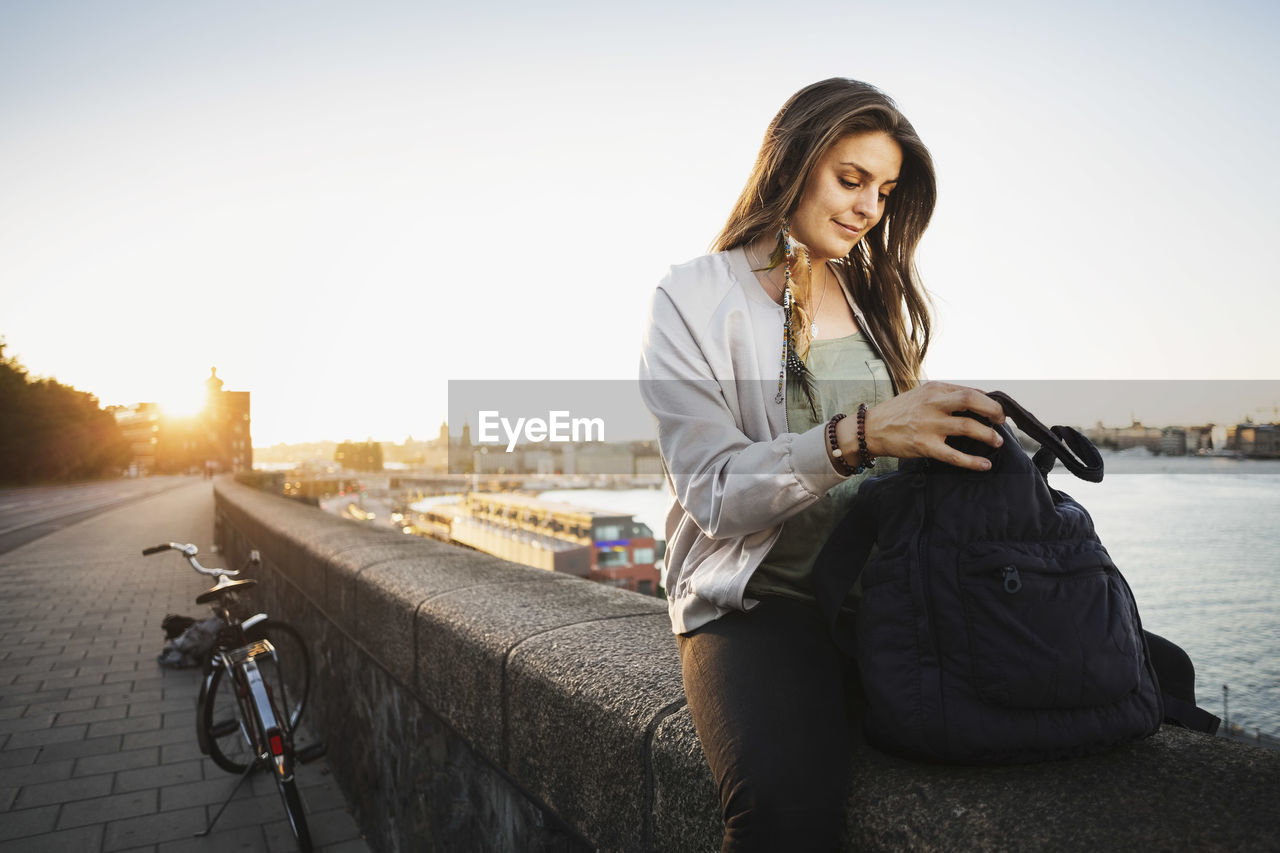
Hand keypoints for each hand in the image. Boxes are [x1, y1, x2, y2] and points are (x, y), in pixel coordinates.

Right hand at [852, 382, 1006, 471]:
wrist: (871, 428)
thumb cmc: (898, 412)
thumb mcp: (921, 394)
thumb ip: (946, 395)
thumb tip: (977, 399)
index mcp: (934, 389)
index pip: (970, 391)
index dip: (989, 402)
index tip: (997, 411)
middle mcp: (933, 403)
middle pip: (973, 401)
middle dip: (994, 412)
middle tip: (1001, 421)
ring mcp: (929, 425)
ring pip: (968, 427)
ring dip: (988, 435)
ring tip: (996, 442)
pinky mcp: (925, 445)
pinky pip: (955, 455)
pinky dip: (972, 461)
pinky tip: (984, 465)